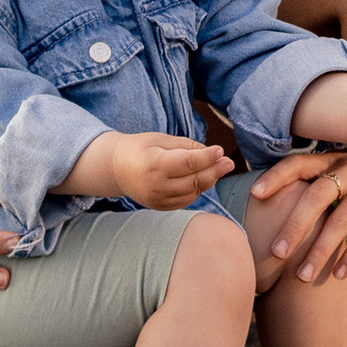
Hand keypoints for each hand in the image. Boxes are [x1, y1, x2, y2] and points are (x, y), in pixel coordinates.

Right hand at [78, 130, 231, 210]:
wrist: (117, 169)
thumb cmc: (141, 148)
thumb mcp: (161, 139)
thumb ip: (187, 146)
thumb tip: (213, 153)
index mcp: (154, 165)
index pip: (188, 163)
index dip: (207, 157)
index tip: (220, 150)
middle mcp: (156, 186)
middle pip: (194, 180)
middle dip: (215, 170)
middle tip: (229, 162)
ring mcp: (157, 200)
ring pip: (193, 192)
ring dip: (209, 180)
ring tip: (219, 167)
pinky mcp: (160, 207)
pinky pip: (186, 200)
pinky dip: (198, 189)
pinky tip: (203, 178)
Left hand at [249, 147, 346, 285]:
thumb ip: (334, 180)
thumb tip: (297, 205)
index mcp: (340, 158)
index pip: (300, 163)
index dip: (276, 177)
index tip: (254, 195)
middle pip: (315, 196)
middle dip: (292, 227)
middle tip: (274, 255)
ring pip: (339, 221)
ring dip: (319, 251)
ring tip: (302, 277)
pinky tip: (338, 275)